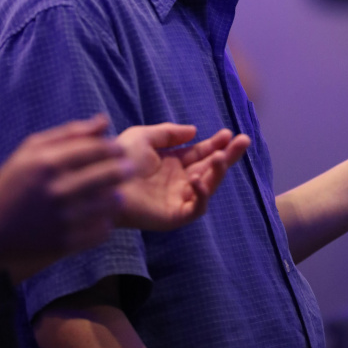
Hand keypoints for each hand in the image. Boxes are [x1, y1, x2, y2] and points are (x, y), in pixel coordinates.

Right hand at [0, 115, 132, 279]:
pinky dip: (105, 222)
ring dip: (117, 196)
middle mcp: (56, 190)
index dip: (114, 147)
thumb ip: (70, 132)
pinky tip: (99, 216)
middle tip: (128, 168)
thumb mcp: (32, 149)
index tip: (119, 149)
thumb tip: (104, 121)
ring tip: (114, 192)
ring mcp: (61, 219)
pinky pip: (101, 231)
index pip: (97, 149)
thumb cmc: (14, 181)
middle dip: (125, 168)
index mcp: (48, 163)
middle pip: (109, 174)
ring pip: (110, 204)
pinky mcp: (63, 244)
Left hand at [116, 124, 250, 230]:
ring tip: (222, 156)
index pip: (201, 153)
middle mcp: (178, 180)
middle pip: (210, 168)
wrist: (104, 182)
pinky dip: (202, 195)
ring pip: (208, 186)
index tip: (228, 133)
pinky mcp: (174, 216)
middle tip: (243, 141)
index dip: (216, 143)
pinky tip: (197, 180)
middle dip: (228, 154)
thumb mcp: (145, 136)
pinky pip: (196, 208)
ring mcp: (177, 198)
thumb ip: (169, 133)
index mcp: (172, 163)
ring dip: (218, 171)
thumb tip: (194, 131)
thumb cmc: (119, 159)